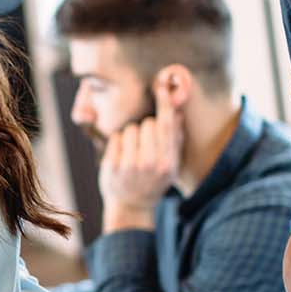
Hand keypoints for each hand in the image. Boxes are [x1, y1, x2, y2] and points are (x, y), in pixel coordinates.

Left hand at [98, 76, 179, 230]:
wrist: (132, 205)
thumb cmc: (154, 180)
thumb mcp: (170, 164)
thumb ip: (175, 138)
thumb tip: (178, 109)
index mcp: (168, 162)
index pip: (167, 125)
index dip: (164, 103)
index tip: (162, 86)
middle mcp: (151, 164)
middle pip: (149, 124)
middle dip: (146, 128)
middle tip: (145, 145)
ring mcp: (130, 166)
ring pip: (131, 129)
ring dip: (132, 135)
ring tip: (133, 152)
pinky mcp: (113, 166)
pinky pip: (116, 137)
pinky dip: (118, 143)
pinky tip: (122, 156)